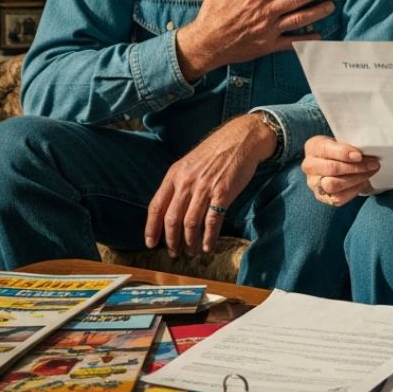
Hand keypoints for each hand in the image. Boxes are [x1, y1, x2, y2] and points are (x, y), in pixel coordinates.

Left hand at [144, 112, 276, 255]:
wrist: (241, 138)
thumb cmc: (217, 150)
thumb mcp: (190, 162)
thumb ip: (180, 182)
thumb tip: (173, 207)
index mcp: (175, 174)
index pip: (156, 206)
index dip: (151, 228)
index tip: (150, 243)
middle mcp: (186, 182)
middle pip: (172, 219)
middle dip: (171, 241)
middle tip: (174, 253)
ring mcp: (204, 188)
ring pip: (190, 224)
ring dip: (189, 243)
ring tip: (191, 252)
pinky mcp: (223, 193)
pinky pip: (212, 222)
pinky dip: (209, 238)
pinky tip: (208, 247)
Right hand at [176, 0, 336, 81]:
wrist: (206, 45)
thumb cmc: (212, 15)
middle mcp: (265, 12)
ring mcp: (269, 30)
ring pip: (299, 19)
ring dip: (317, 12)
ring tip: (331, 6)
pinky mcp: (269, 46)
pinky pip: (292, 43)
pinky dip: (307, 40)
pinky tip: (319, 36)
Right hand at [301, 135, 379, 206]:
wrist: (331, 161)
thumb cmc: (338, 149)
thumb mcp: (341, 140)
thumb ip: (350, 143)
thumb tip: (367, 151)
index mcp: (313, 147)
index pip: (326, 150)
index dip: (343, 153)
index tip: (359, 155)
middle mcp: (309, 166)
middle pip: (332, 169)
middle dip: (356, 168)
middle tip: (373, 164)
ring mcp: (313, 183)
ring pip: (333, 186)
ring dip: (356, 180)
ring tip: (370, 173)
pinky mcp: (321, 196)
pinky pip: (338, 198)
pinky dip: (354, 191)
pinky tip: (363, 182)